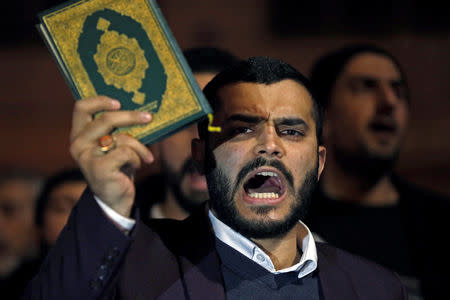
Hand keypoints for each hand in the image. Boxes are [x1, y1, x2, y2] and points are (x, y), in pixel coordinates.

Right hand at [70, 96, 153, 216]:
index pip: (81, 108)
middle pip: (106, 119)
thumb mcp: (114, 145)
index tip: (119, 102)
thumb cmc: (117, 167)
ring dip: (139, 146)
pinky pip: (126, 152)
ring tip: (145, 156)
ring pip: (121, 137)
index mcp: (79, 134)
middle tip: (148, 117)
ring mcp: (87, 157)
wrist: (114, 199)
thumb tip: (140, 111)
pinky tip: (136, 166)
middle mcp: (79, 144)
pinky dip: (137, 158)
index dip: (100, 101)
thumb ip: (117, 129)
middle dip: (131, 116)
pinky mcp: (99, 168)